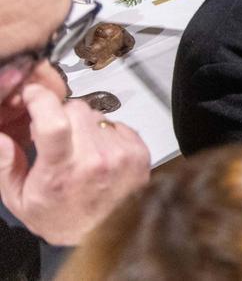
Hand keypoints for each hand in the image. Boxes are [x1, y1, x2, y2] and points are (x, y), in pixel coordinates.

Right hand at [0, 84, 149, 244]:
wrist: (104, 235)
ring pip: (97, 115)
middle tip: (57, 134)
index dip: (41, 100)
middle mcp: (95, 160)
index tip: (34, 94)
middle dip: (60, 115)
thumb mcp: (20, 200)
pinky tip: (99, 154)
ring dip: (84, 125)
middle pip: (75, 109)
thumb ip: (6, 165)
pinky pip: (117, 124)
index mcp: (62, 170)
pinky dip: (105, 133)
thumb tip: (1, 137)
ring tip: (79, 150)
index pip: (53, 121)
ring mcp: (120, 155)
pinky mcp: (139, 152)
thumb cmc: (63, 218)